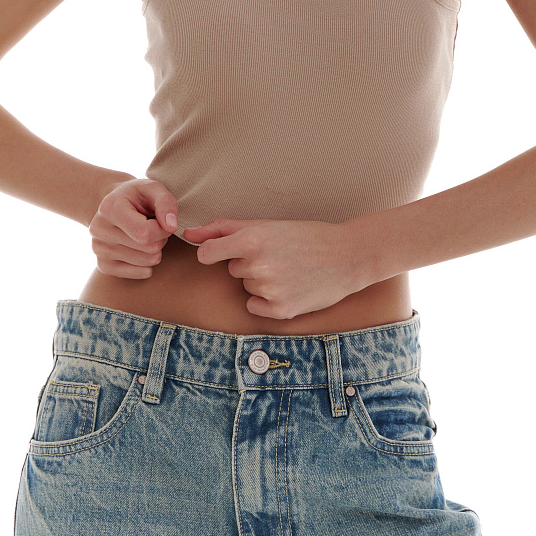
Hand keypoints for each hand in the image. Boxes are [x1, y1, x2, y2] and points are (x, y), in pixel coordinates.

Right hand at [89, 178, 179, 278]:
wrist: (115, 204)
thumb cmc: (138, 196)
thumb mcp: (154, 189)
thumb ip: (166, 203)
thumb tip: (171, 226)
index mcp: (110, 208)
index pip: (145, 233)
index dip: (163, 230)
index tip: (163, 220)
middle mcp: (99, 230)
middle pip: (148, 248)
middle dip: (161, 239)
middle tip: (155, 227)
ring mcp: (98, 249)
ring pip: (145, 262)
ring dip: (155, 250)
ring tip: (146, 235)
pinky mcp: (102, 264)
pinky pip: (136, 274)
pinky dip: (146, 264)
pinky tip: (142, 250)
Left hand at [182, 218, 366, 318]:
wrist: (347, 256)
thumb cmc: (305, 235)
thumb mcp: (266, 224)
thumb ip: (223, 228)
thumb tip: (188, 233)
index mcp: (252, 240)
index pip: (208, 253)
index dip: (213, 252)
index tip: (222, 251)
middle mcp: (257, 266)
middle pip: (233, 268)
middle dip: (250, 261)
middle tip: (279, 254)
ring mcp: (269, 290)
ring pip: (247, 285)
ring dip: (262, 279)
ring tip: (290, 268)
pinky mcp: (280, 311)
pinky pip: (256, 305)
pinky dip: (268, 299)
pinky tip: (290, 286)